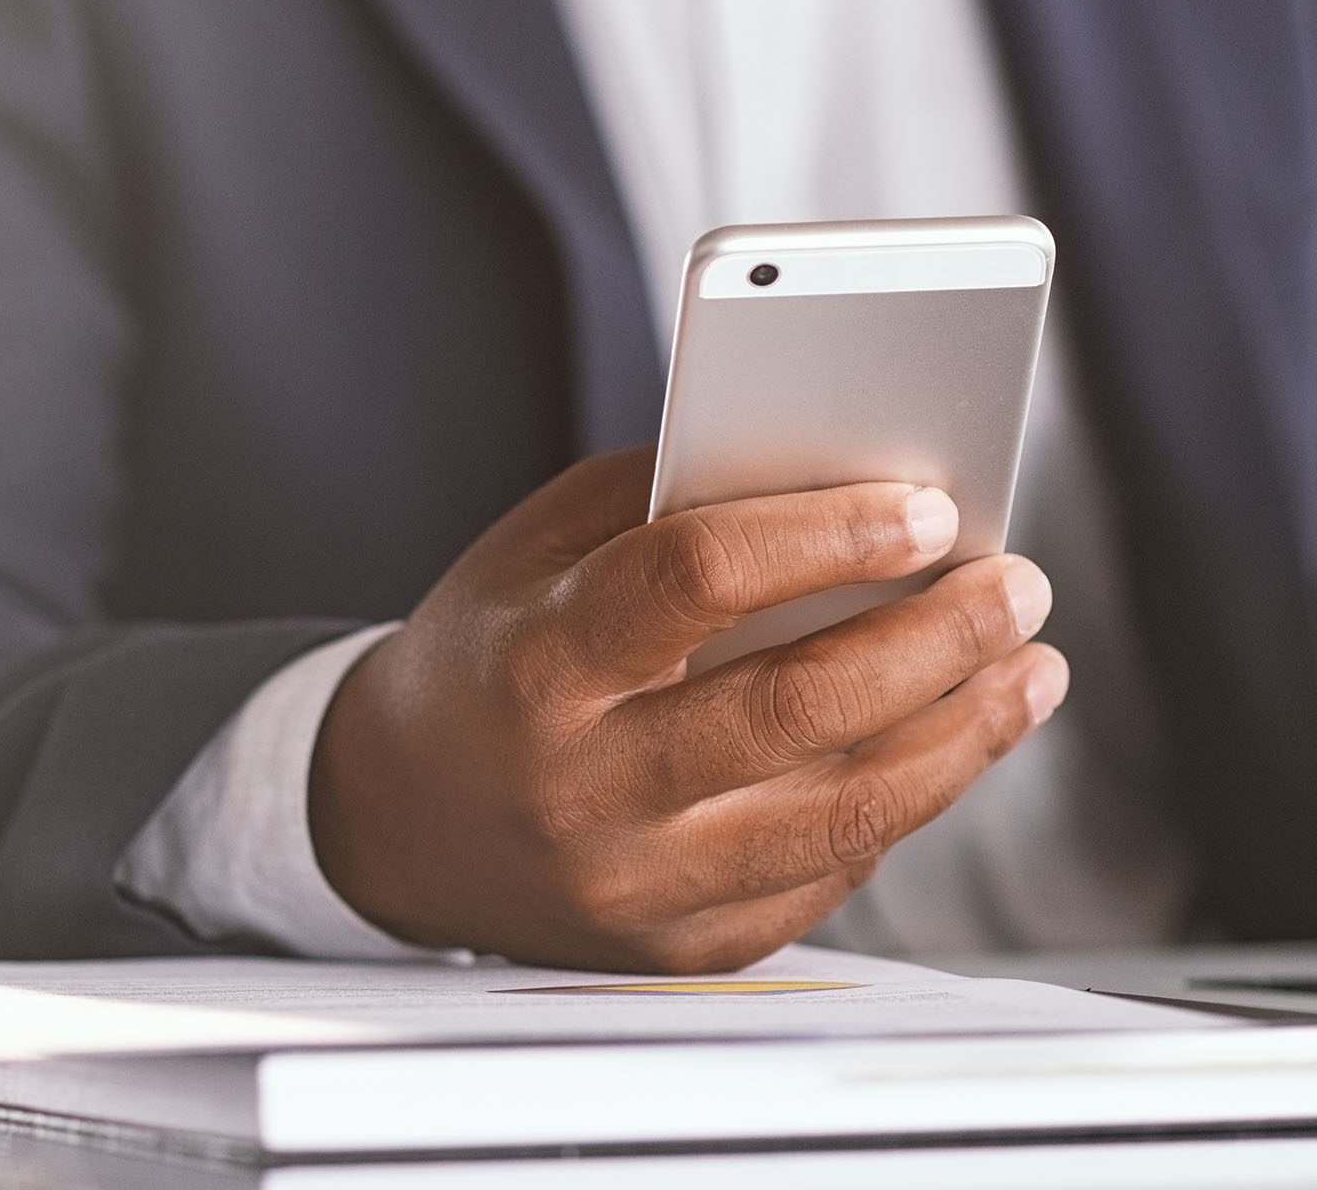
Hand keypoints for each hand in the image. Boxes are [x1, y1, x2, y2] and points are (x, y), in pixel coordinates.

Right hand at [309, 447, 1066, 971]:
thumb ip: (671, 507)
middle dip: (936, 638)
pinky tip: (933, 748)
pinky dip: (898, 806)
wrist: (397, 816)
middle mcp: (582, 786)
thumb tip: (846, 478)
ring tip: (1027, 669)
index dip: (823, 533)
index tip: (927, 504)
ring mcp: (632, 884)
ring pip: (843, 816)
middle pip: (797, 708)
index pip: (693, 580)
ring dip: (961, 734)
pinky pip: (826, 879)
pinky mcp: (677, 948)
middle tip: (1014, 585)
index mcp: (538, 662)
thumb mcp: (541, 553)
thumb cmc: (490, 657)